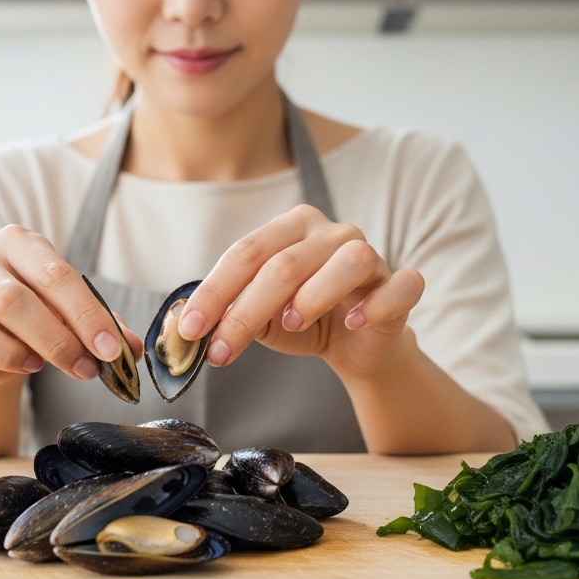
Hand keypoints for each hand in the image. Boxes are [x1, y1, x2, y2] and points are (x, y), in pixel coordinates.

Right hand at [0, 224, 143, 388]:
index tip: (110, 349)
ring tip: (33, 367)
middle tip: (84, 369)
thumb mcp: (74, 313)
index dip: (85, 315)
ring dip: (3, 351)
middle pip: (11, 299)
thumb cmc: (41, 314)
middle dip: (54, 339)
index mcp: (18, 243)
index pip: (54, 274)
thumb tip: (132, 350)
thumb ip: (103, 326)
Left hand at [177, 205, 424, 381]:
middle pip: (286, 263)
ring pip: (347, 261)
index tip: (190, 328)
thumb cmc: (305, 320)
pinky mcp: (401, 286)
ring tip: (290, 323)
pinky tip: (354, 321)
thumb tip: (178, 323)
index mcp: (292, 229)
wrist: (356, 344)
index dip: (216, 291)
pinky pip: (400, 285)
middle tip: (221, 350)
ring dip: (314, 294)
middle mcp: (332, 234)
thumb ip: (227, 313)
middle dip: (247, 309)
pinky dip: (377, 303)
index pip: (247, 252)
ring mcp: (372, 256)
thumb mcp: (259, 318)